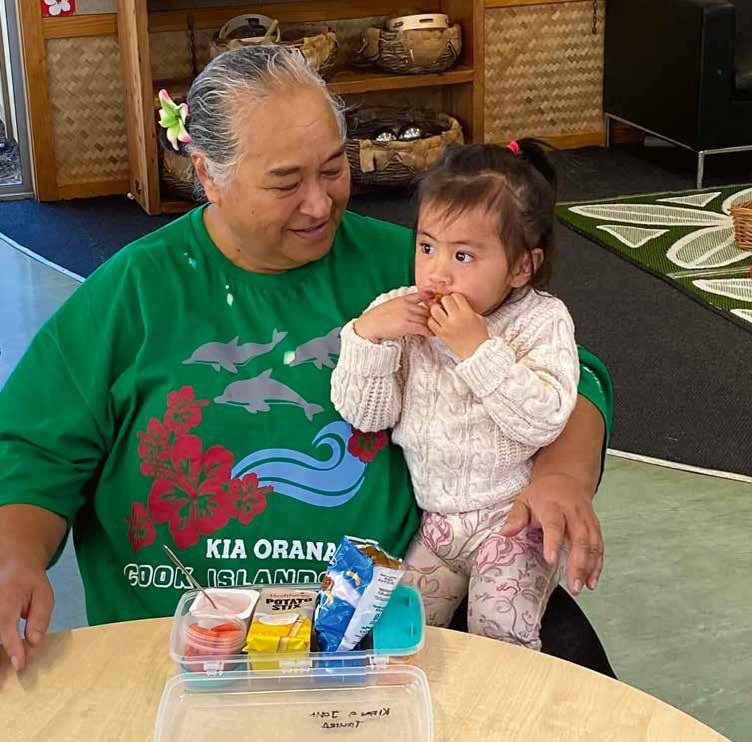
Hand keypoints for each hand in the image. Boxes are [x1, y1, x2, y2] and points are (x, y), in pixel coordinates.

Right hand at [0, 559, 53, 670]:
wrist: (13, 566)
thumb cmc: (31, 583)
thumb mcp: (44, 595)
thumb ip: (39, 619)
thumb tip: (34, 643)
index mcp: (6, 601)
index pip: (6, 628)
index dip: (13, 648)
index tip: (20, 665)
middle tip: (6, 683)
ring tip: (5, 680)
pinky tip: (4, 669)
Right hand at [354, 291, 431, 343]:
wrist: (369, 325)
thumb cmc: (378, 317)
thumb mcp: (391, 305)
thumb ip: (402, 305)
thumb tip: (411, 309)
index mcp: (403, 299)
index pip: (422, 295)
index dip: (431, 299)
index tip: (437, 304)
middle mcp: (407, 305)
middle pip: (426, 309)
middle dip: (433, 316)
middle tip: (440, 322)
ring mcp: (407, 315)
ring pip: (426, 319)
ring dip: (433, 324)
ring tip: (438, 329)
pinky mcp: (406, 325)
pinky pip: (422, 328)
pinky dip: (429, 331)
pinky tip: (432, 334)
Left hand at [427, 293, 488, 358]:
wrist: (476, 351)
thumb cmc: (479, 335)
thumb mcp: (479, 318)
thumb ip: (468, 309)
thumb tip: (458, 303)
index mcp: (467, 312)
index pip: (456, 296)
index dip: (455, 297)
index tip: (455, 302)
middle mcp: (456, 318)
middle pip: (444, 300)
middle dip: (445, 302)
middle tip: (447, 307)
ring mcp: (447, 326)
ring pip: (434, 309)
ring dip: (437, 310)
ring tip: (441, 314)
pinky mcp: (441, 334)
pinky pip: (430, 322)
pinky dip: (432, 321)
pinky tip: (438, 323)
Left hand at [500, 473, 603, 595]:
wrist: (566, 479)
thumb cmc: (542, 494)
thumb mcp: (524, 500)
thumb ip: (516, 517)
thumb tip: (505, 533)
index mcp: (552, 506)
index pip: (554, 525)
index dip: (553, 542)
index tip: (551, 560)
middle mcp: (573, 513)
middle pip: (579, 539)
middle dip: (577, 564)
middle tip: (572, 585)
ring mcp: (586, 520)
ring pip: (592, 544)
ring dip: (589, 567)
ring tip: (582, 587)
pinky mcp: (595, 526)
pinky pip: (599, 546)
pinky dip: (598, 564)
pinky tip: (592, 580)